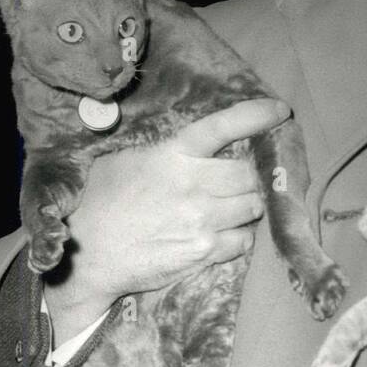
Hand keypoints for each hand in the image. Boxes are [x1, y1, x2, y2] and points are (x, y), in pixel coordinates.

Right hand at [43, 99, 289, 337]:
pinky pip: (243, 241)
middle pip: (250, 175)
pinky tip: (221, 235)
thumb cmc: (99, 202)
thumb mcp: (124, 160)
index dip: (256, 115)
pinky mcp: (204, 253)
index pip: (223, 126)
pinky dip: (239, 237)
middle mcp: (193, 185)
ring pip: (253, 208)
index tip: (279, 111)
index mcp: (173, 155)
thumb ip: (164, 151)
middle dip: (251, 177)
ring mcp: (202, 221)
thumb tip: (192, 144)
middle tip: (240, 182)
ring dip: (247, 207)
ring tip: (230, 208)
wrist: (86, 255)